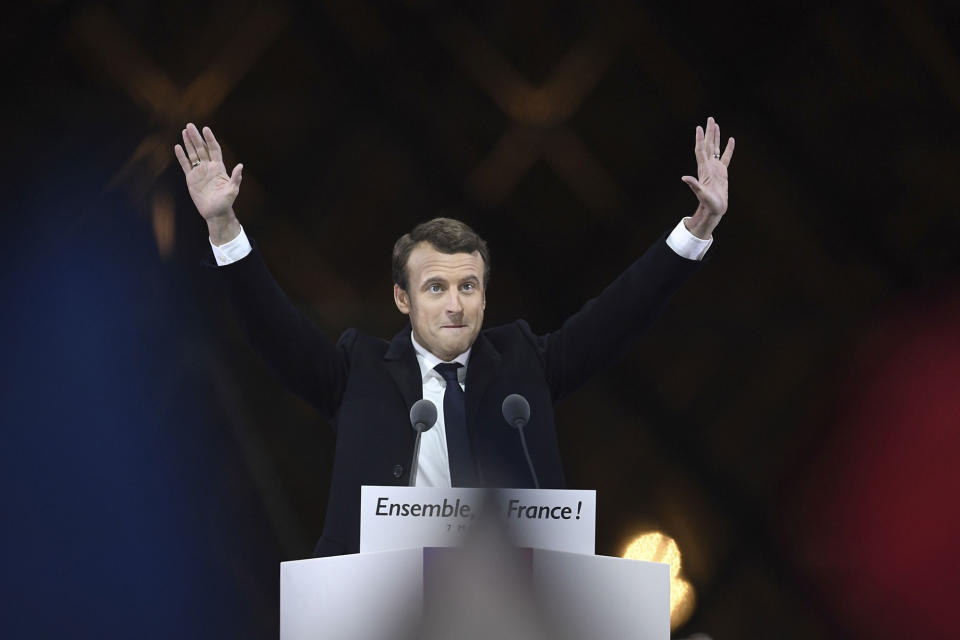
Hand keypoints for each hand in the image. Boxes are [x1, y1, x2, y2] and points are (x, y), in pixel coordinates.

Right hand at [174, 123, 242, 242]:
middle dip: (196, 137)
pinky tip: (177, 147)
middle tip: (190, 125)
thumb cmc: (226, 202)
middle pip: (201, 148)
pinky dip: (181, 156)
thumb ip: (235, 178)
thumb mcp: (232, 190)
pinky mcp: (191, 178)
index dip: (210, 139)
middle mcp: (208, 167)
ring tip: (184, 131)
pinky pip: (185, 165)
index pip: (214, 149)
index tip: (206, 129)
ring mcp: (199, 172)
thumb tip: (241, 166)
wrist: (215, 213)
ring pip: (193, 154)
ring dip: (188, 143)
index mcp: (218, 168)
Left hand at [681, 116, 734, 238]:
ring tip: (716, 125)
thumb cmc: (708, 203)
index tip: (699, 127)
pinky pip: (726, 157)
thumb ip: (694, 185)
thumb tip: (684, 178)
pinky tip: (730, 140)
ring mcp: (715, 168)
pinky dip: (728, 148)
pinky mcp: (722, 172)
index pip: (701, 150)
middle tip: (710, 119)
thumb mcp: (701, 194)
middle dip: (709, 132)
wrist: (714, 209)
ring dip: (715, 137)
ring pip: (716, 148)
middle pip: (708, 145)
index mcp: (704, 169)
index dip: (700, 139)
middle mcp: (708, 166)